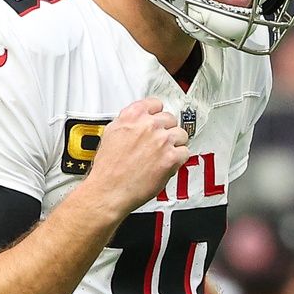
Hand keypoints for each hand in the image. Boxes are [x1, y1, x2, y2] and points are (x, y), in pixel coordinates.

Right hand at [83, 98, 188, 217]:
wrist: (109, 190)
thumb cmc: (108, 168)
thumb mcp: (111, 134)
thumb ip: (128, 123)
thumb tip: (138, 122)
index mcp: (132, 116)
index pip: (156, 103)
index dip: (157, 114)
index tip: (158, 120)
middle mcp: (148, 125)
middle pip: (170, 119)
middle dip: (166, 130)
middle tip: (159, 142)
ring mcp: (162, 140)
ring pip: (181, 134)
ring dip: (175, 144)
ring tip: (164, 154)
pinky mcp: (171, 157)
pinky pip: (185, 152)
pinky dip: (179, 159)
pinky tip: (168, 164)